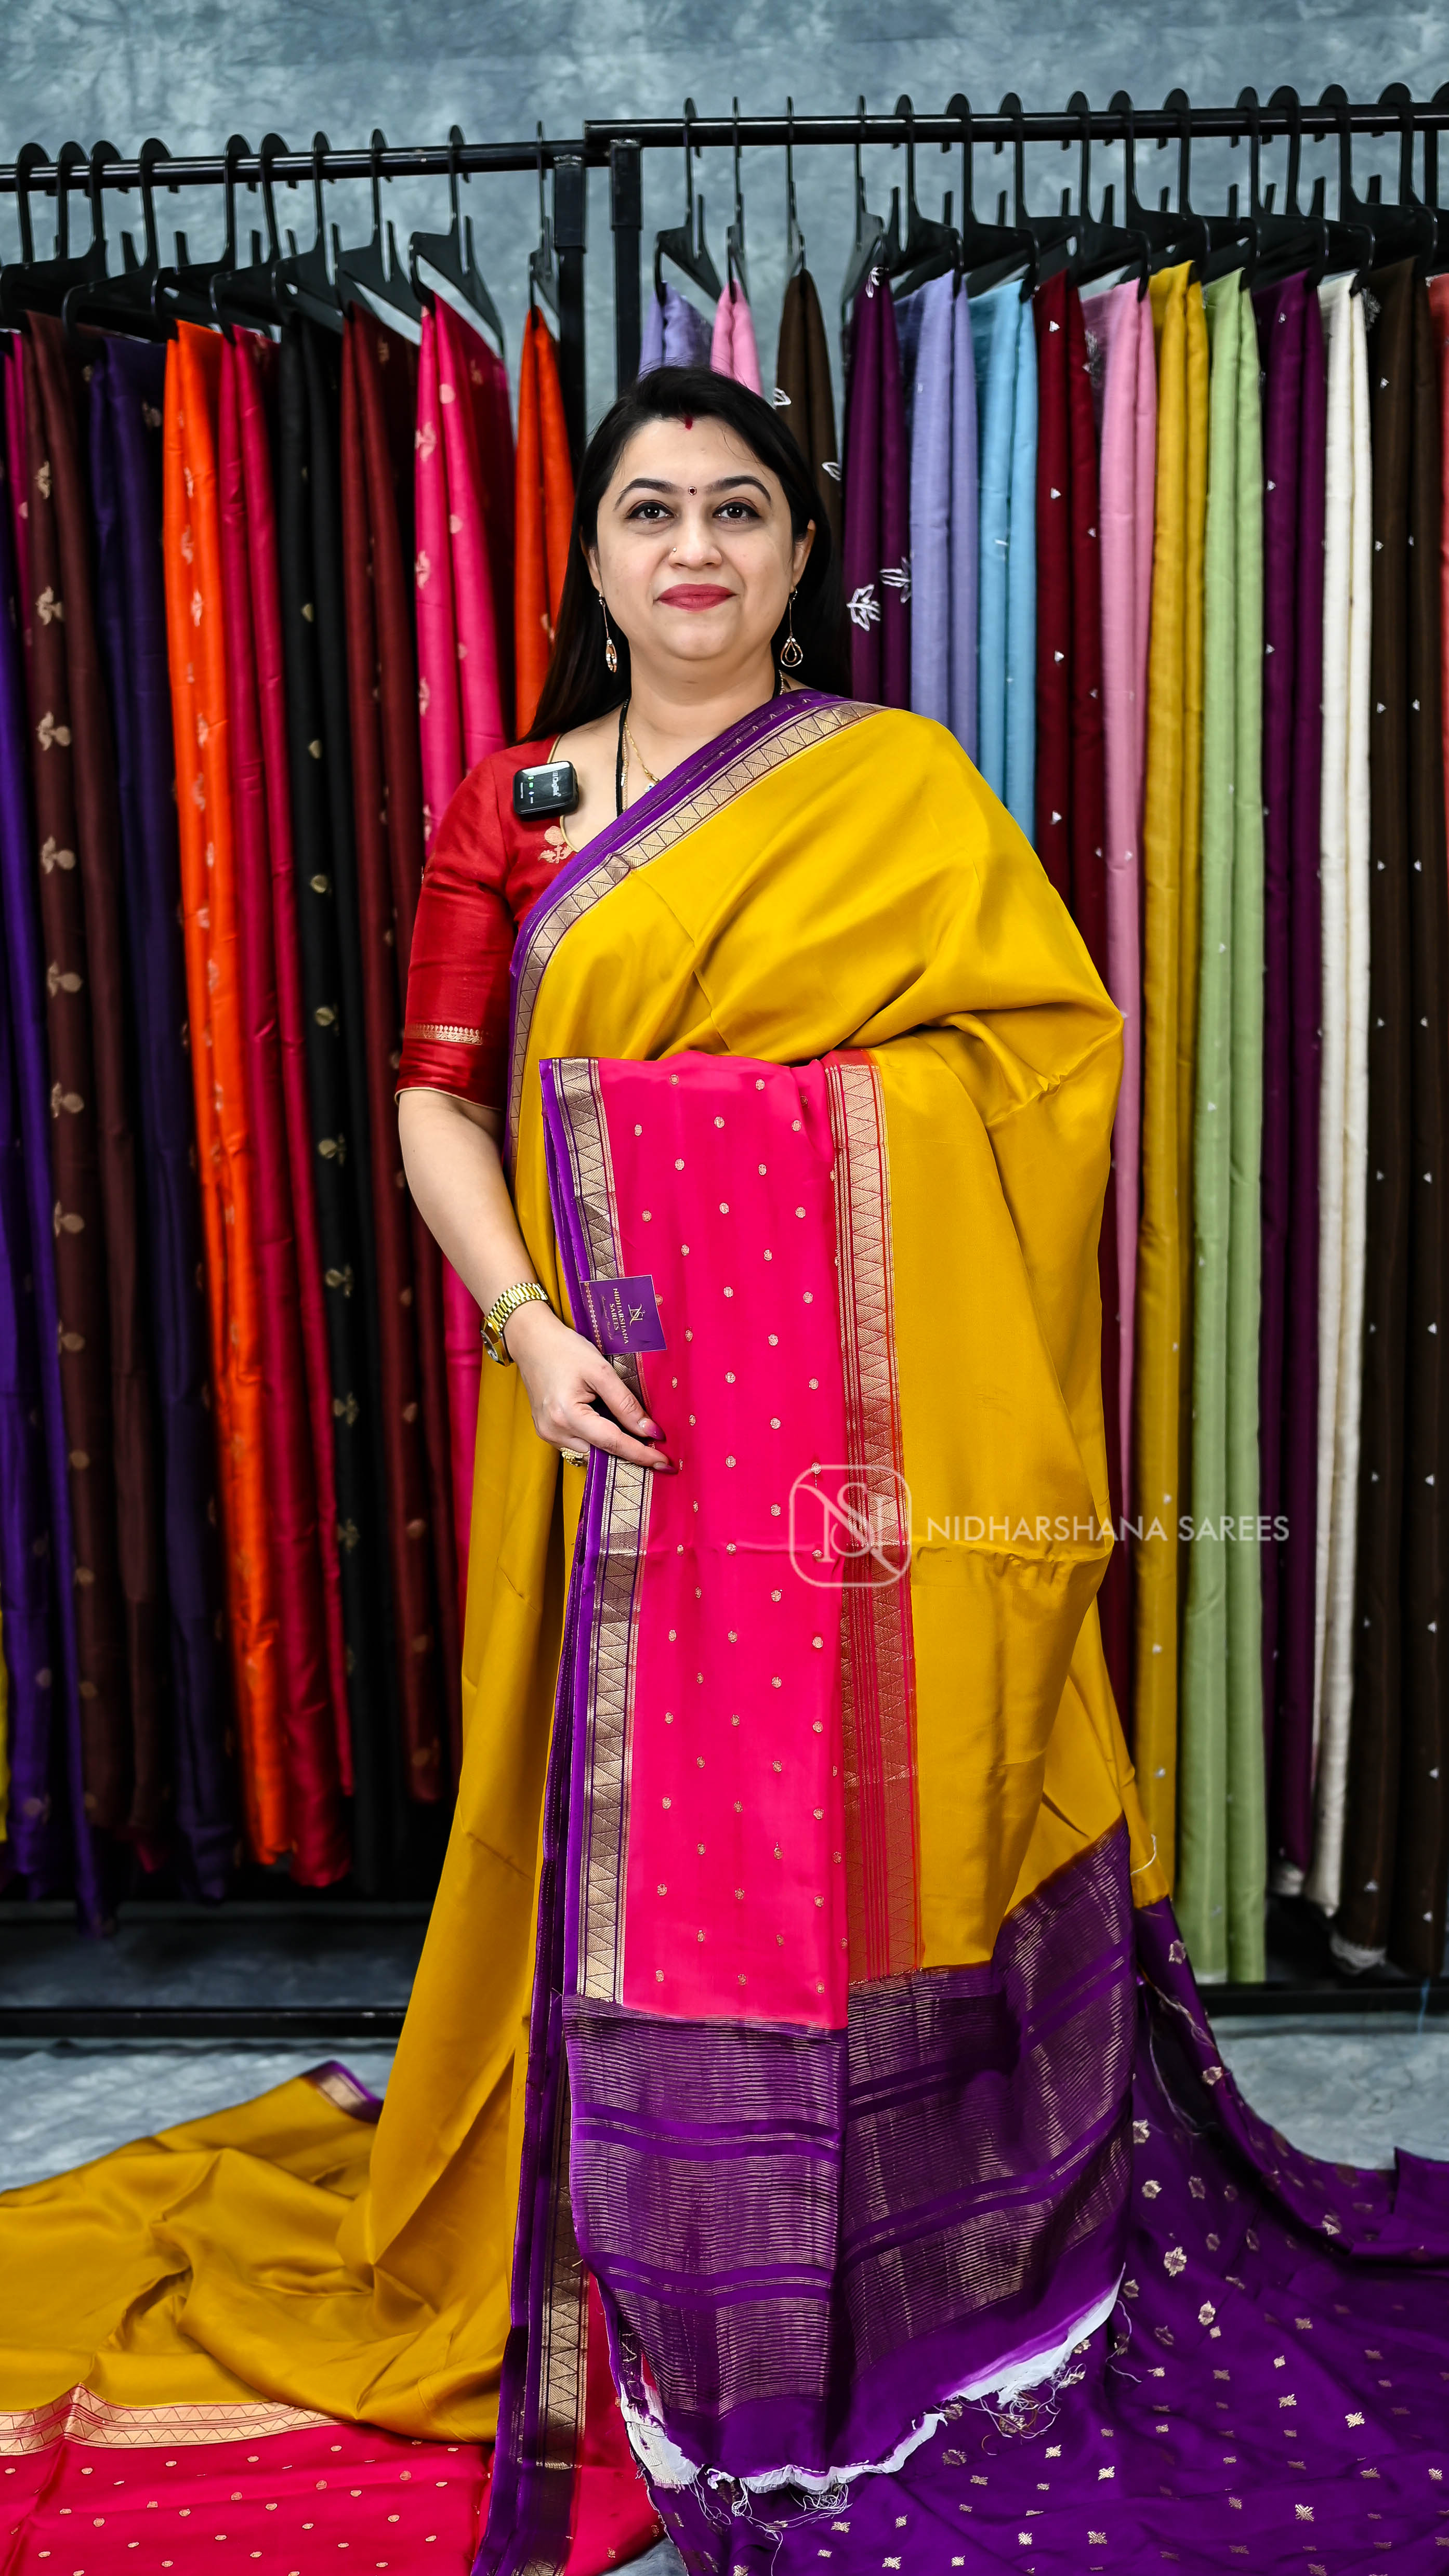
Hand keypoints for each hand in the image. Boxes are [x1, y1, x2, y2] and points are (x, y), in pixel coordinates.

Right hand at [504, 1300, 672, 1470]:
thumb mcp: (600, 1371)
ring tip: (637, 1438)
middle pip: (601, 1453)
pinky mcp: (547, 1431)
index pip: (613, 1443)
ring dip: (613, 1448)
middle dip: (629, 1454)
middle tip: (658, 1453)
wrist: (532, 1341)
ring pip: (590, 1453)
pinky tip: (611, 1429)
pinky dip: (597, 1441)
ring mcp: (548, 1434)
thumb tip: (650, 1432)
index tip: (666, 1464)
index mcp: (567, 1416)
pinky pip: (579, 1445)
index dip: (641, 1455)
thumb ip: (625, 1404)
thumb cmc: (565, 1350)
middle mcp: (554, 1432)